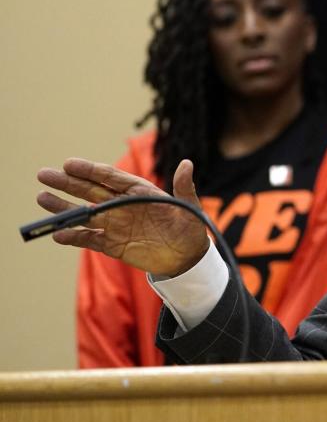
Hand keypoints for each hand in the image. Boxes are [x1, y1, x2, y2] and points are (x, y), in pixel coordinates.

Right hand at [36, 158, 208, 276]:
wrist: (188, 258)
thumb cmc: (191, 228)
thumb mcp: (191, 208)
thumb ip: (184, 188)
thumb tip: (186, 163)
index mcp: (140, 192)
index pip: (111, 177)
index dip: (90, 170)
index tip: (70, 164)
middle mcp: (123, 205)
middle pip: (91, 191)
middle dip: (68, 183)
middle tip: (43, 174)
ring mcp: (116, 225)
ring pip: (85, 214)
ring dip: (64, 207)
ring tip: (41, 198)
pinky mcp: (112, 245)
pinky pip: (89, 239)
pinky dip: (74, 237)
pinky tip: (57, 234)